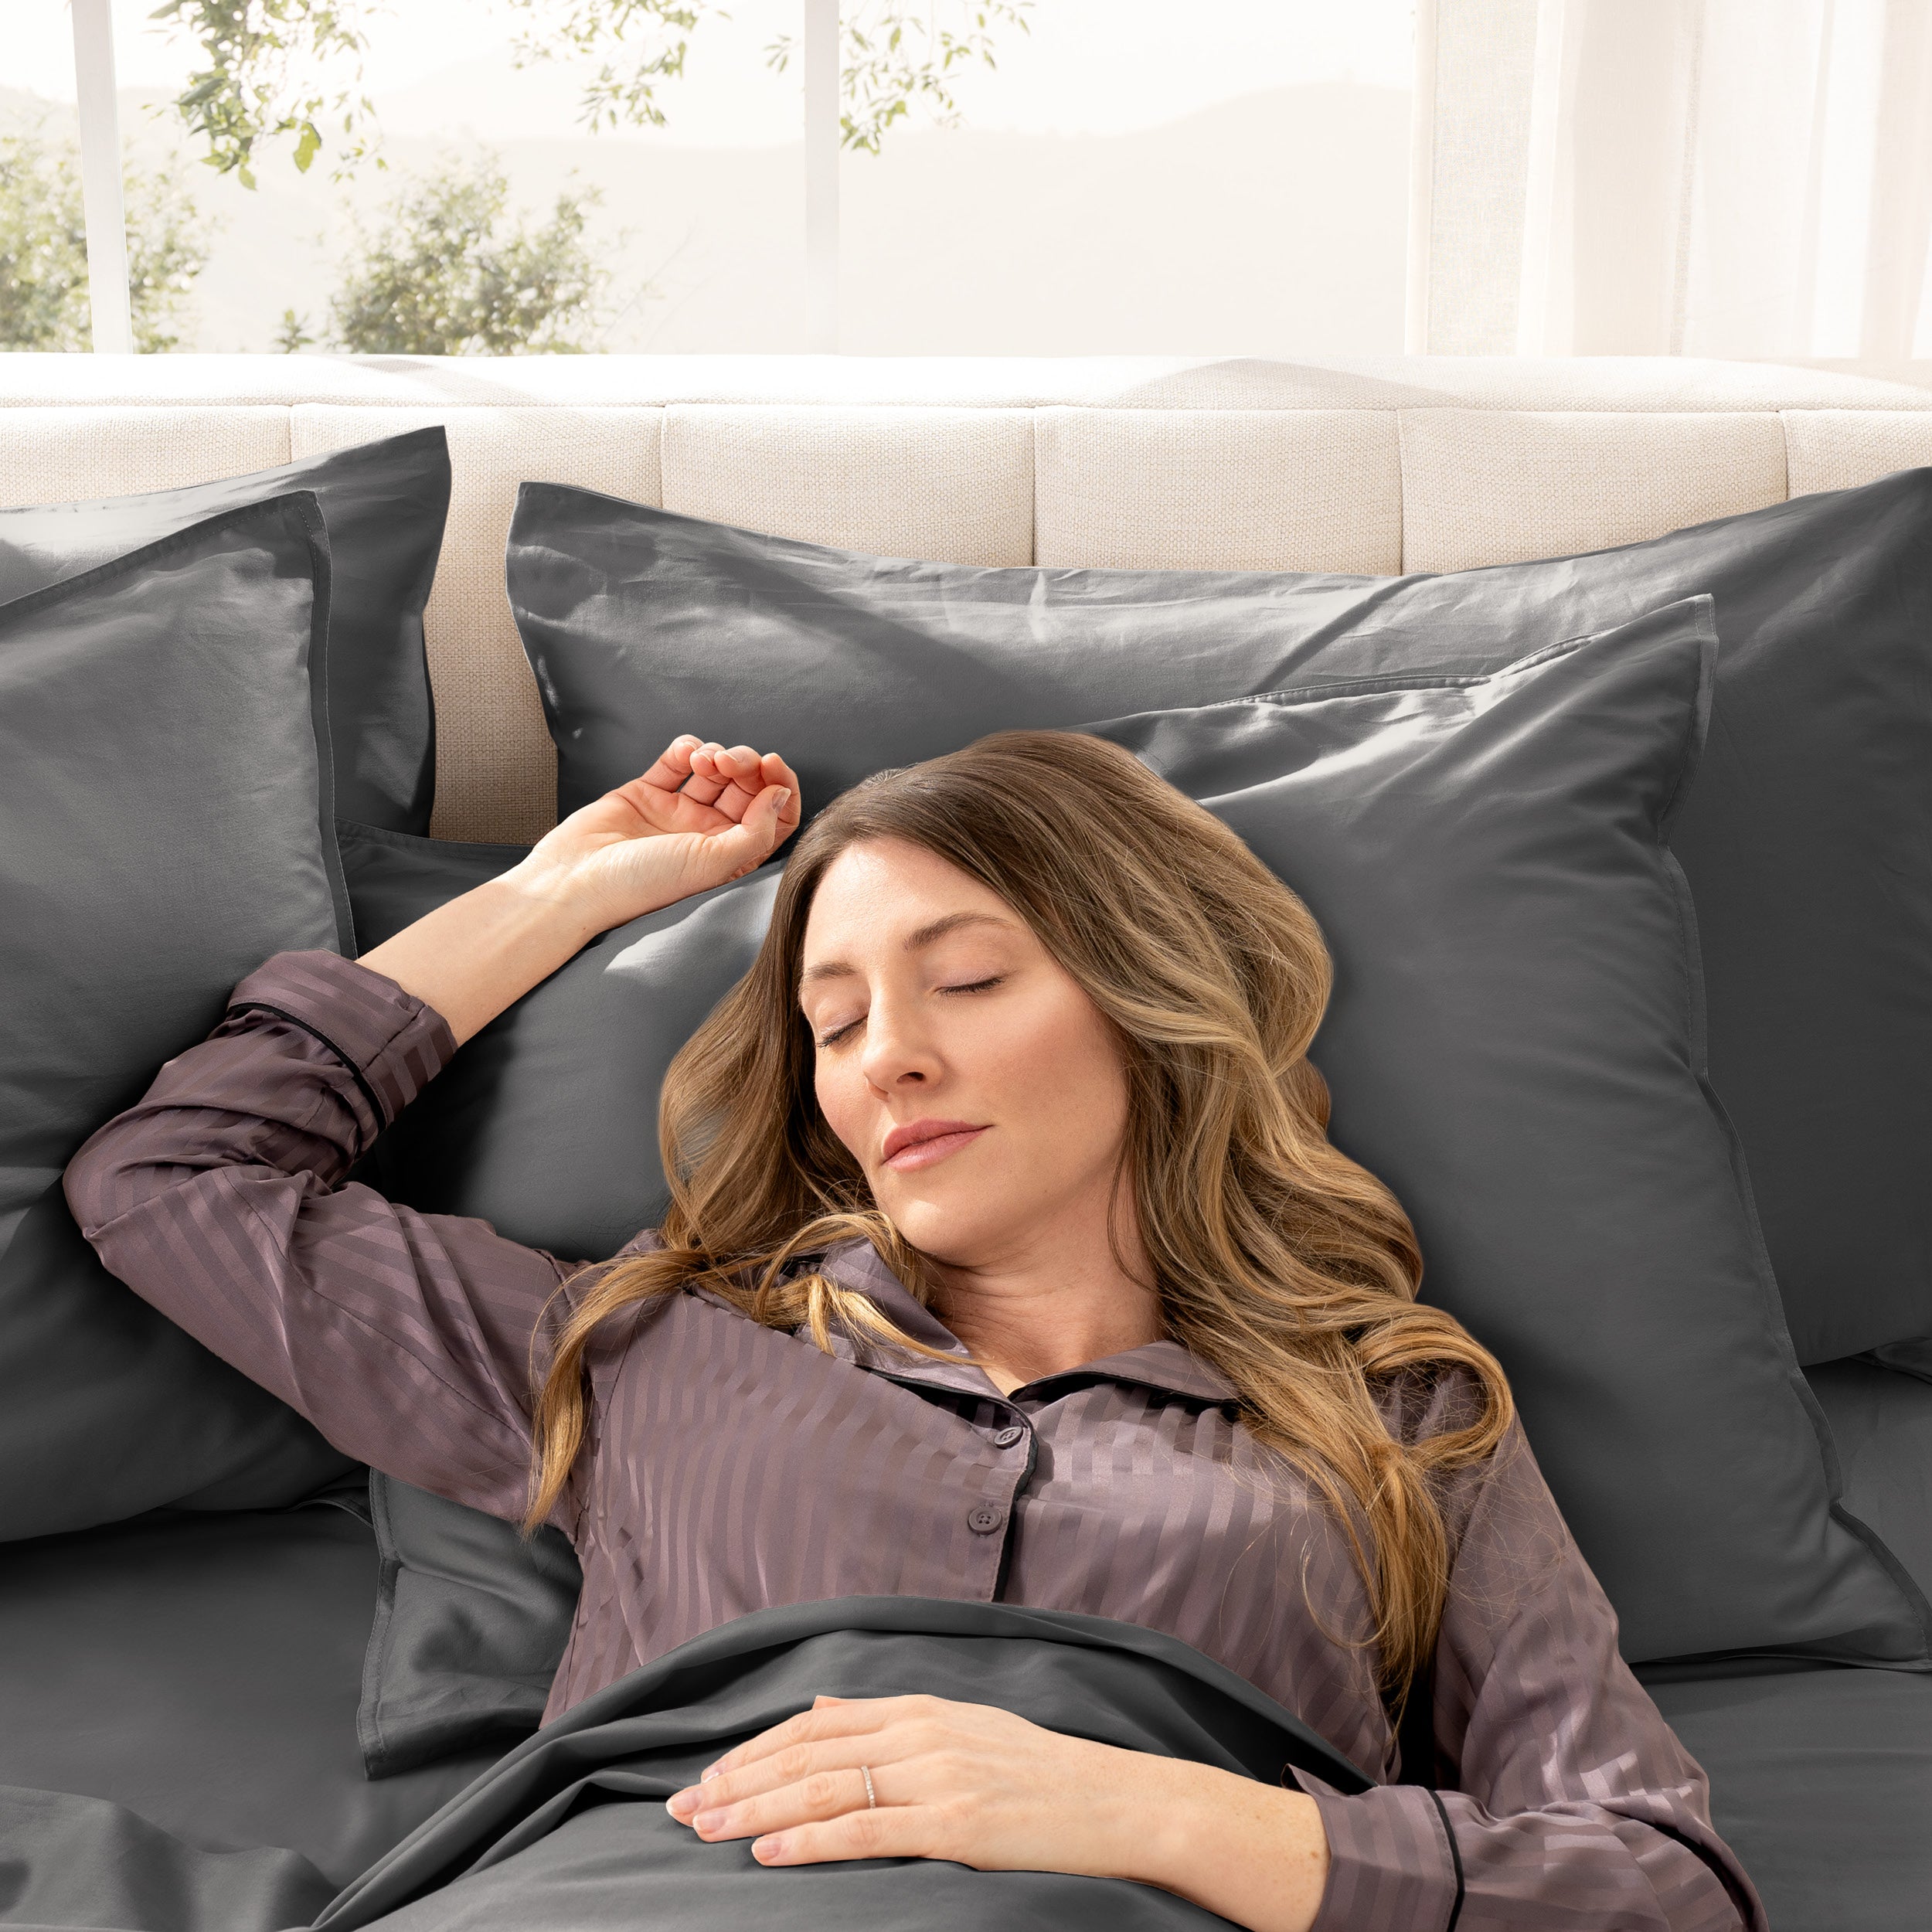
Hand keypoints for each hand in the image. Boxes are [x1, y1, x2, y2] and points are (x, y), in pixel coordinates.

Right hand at [356, 735, 799, 1047]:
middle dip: (745, 765)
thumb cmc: (643, 885)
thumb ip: (755, 831)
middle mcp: (707, 835)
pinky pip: (675, 761)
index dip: (779, 788)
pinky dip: (685, 748)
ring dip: (717, 754)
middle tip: (730, 762)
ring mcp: (676, 813)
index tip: (772, 767)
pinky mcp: (646, 793)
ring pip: (714, 770)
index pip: (773, 817)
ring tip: (703, 761)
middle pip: (746, 788)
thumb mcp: (712, 863)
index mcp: (730, 857)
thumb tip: (781, 795)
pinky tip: (684, 754)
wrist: (574, 883)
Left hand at [662, 1693, 1331, 1931]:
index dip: (752, 1751)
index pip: (813, 1726)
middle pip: (806, 1755)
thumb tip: (819, 1711)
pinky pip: (866, 1831)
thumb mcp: (966, 1726)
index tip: (705, 1776)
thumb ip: (891, 1719)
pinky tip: (769, 1856)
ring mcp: (940, 1776)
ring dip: (754, 1812)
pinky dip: (809, 1843)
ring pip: (824, 1789)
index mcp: (922, 1707)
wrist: (1125, 1802)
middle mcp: (923, 1732)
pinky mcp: (957, 1823)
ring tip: (704, 1830)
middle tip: (680, 1808)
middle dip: (735, 1781)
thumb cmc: (1045, 1775)